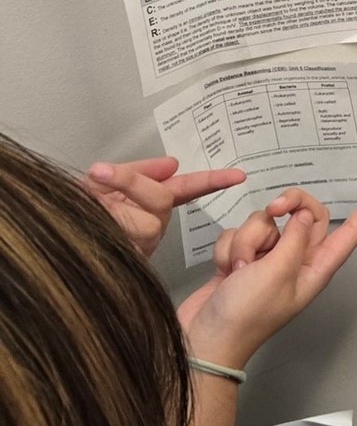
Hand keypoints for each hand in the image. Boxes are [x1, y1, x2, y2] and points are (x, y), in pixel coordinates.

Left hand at [83, 156, 245, 258]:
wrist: (50, 249)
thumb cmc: (73, 218)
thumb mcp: (101, 184)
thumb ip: (137, 172)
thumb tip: (172, 164)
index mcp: (149, 207)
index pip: (187, 189)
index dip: (212, 181)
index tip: (237, 176)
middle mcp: (149, 226)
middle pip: (161, 198)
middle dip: (132, 182)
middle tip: (98, 172)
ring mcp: (139, 246)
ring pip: (144, 220)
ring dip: (110, 202)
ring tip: (84, 195)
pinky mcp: (127, 260)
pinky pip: (126, 235)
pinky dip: (104, 217)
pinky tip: (88, 209)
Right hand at [177, 186, 356, 373]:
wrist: (206, 340)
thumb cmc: (247, 314)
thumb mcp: (278, 273)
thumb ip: (295, 238)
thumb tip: (305, 214)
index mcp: (315, 268)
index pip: (347, 235)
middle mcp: (295, 260)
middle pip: (302, 215)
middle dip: (286, 207)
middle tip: (274, 209)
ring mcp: (267, 259)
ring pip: (264, 222)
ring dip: (248, 240)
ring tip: (240, 269)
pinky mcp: (242, 258)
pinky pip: (240, 233)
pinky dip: (230, 248)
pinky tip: (225, 270)